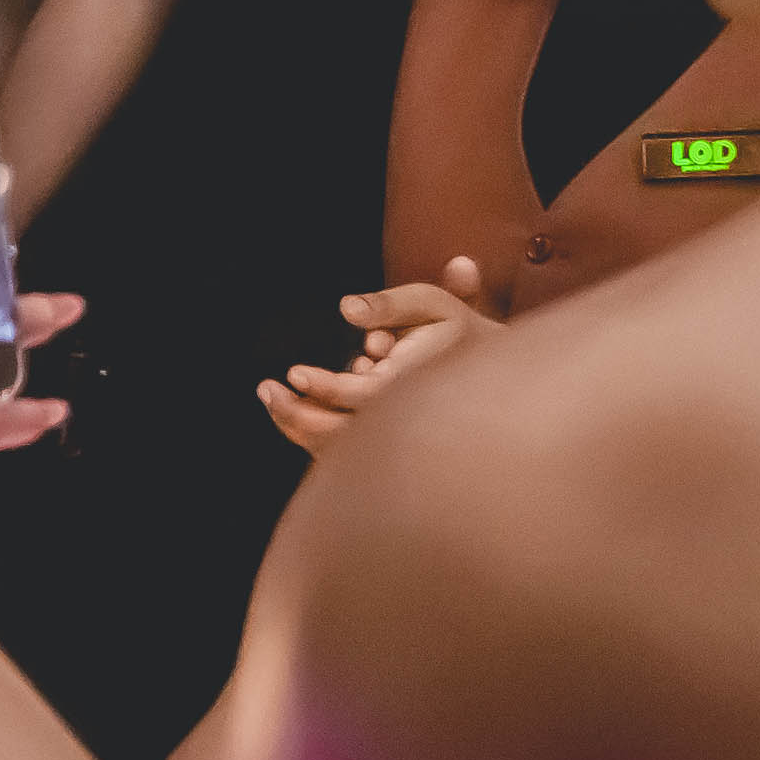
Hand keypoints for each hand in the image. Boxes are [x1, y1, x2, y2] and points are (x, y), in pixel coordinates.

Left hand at [257, 259, 502, 458]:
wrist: (493, 377)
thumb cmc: (456, 331)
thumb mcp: (431, 305)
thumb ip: (389, 305)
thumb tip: (345, 309)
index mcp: (418, 391)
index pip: (363, 399)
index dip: (326, 388)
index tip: (293, 373)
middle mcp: (407, 425)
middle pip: (344, 436)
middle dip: (298, 416)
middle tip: (266, 390)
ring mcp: (398, 443)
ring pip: (339, 451)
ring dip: (299, 427)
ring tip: (271, 398)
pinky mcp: (386, 449)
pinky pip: (341, 454)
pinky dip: (311, 436)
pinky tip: (288, 413)